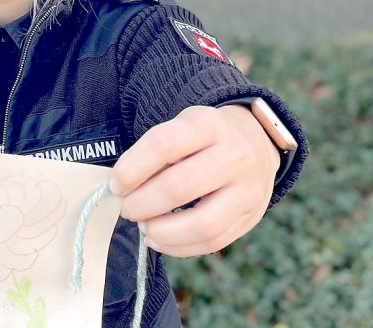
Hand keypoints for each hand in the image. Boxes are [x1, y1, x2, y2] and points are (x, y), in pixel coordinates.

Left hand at [110, 105, 279, 257]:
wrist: (257, 143)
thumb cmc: (206, 139)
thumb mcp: (184, 128)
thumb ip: (156, 153)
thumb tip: (121, 189)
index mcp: (209, 124)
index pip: (163, 145)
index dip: (131, 170)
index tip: (115, 185)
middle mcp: (235, 155)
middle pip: (179, 187)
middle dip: (142, 204)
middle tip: (127, 209)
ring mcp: (248, 189)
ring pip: (201, 224)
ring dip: (162, 231)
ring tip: (145, 227)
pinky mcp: (251, 216)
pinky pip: (212, 242)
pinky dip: (178, 247)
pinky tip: (160, 239)